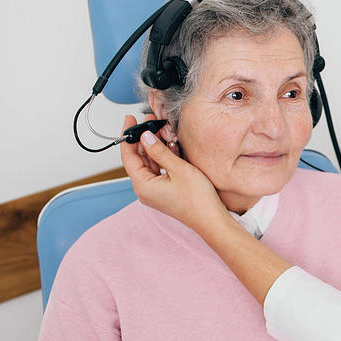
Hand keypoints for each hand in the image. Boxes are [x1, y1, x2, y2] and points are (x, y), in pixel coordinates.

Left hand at [119, 114, 227, 234]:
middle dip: (144, 140)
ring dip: (155, 148)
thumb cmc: (198, 201)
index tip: (130, 121)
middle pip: (138, 159)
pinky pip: (159, 170)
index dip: (128, 136)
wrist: (212, 219)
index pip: (128, 156)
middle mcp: (145, 190)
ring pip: (149, 163)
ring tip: (162, 131)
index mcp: (143, 186)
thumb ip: (159, 151)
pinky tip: (170, 146)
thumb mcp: (178, 169)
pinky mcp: (165, 191)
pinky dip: (163, 158)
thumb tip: (146, 137)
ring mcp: (155, 191)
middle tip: (149, 122)